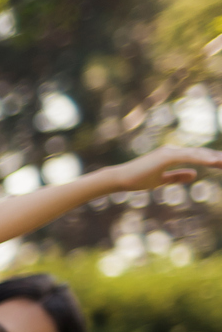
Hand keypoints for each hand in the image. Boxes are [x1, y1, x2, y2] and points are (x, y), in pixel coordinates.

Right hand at [105, 145, 221, 192]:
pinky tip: (214, 162)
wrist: (119, 179)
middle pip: (201, 152)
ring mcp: (169, 152)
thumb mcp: (161, 180)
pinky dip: (202, 158)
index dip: (212, 159)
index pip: (197, 156)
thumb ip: (177, 176)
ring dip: (214, 157)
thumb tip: (195, 175)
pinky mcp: (166, 156)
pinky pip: (189, 157)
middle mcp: (172, 151)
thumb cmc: (136, 180)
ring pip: (198, 153)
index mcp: (172, 156)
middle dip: (217, 157)